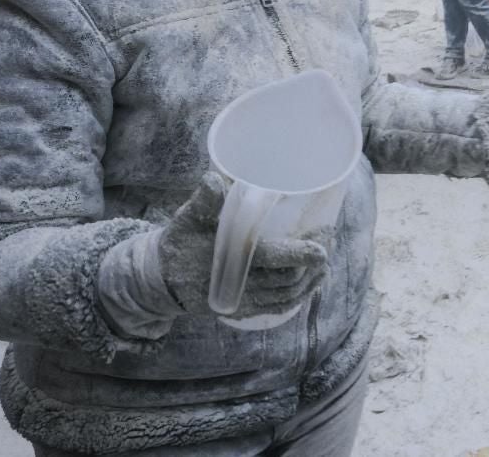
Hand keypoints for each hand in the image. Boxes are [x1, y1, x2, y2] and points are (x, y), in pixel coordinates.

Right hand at [156, 174, 328, 318]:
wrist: (160, 281)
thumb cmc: (178, 245)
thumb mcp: (185, 220)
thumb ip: (202, 202)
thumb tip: (214, 179)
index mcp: (231, 262)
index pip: (272, 259)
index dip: (300, 254)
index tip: (323, 244)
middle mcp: (240, 286)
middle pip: (288, 278)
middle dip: (313, 261)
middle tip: (328, 237)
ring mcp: (244, 301)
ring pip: (287, 295)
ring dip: (311, 279)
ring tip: (325, 259)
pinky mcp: (244, 309)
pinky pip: (278, 307)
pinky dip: (299, 296)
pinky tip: (312, 282)